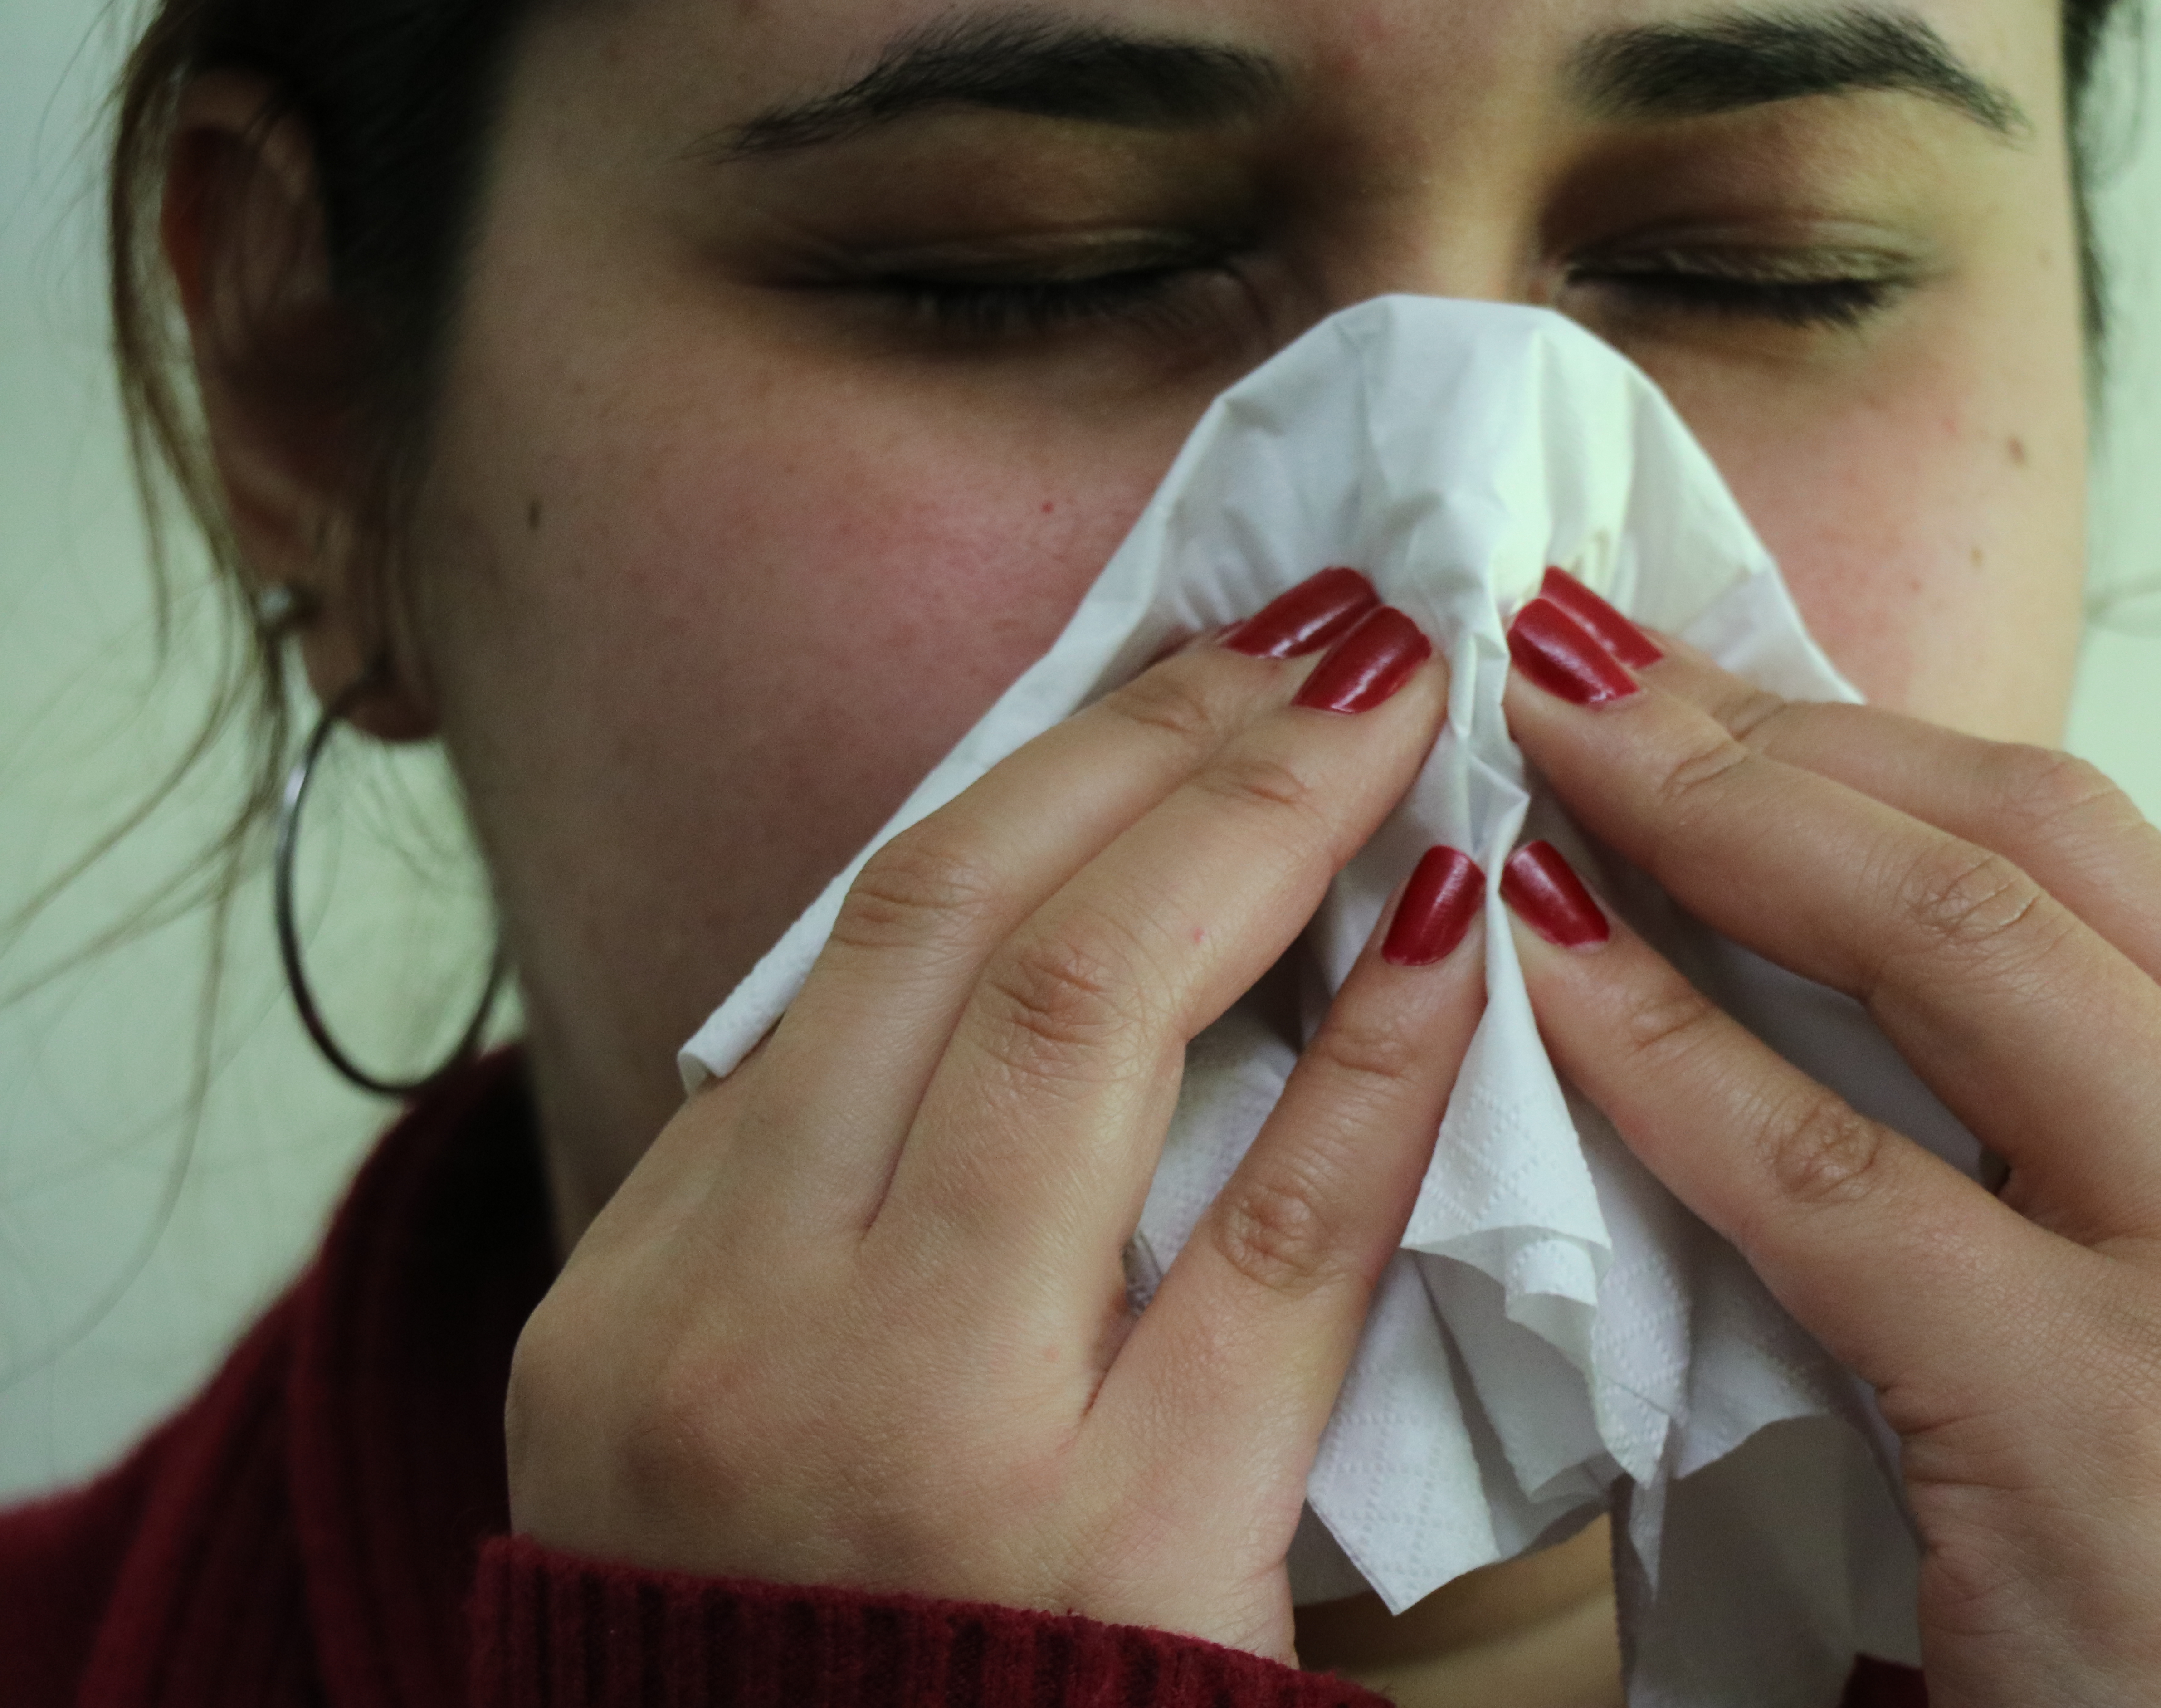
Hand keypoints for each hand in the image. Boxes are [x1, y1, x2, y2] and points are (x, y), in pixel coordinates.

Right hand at [504, 573, 1487, 1660]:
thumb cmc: (815, 1660)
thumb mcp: (734, 1412)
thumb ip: (840, 1206)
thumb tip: (1036, 956)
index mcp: (638, 1292)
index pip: (855, 946)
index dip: (1043, 770)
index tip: (1185, 659)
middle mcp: (740, 1329)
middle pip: (957, 930)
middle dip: (1153, 743)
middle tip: (1317, 624)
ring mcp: (915, 1432)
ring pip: (1077, 1026)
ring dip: (1254, 829)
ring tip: (1389, 705)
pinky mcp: (1113, 1543)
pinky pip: (1262, 1245)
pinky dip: (1366, 1065)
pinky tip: (1455, 929)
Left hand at [1495, 589, 2160, 1706]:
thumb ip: (2131, 1161)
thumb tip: (1877, 989)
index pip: (2107, 858)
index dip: (1880, 741)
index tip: (1711, 686)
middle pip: (2031, 849)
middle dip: (1782, 733)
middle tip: (1590, 657)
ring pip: (1953, 953)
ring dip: (1718, 823)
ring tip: (1547, 745)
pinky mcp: (2116, 1420)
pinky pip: (1840, 1181)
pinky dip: (1671, 1052)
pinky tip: (1546, 962)